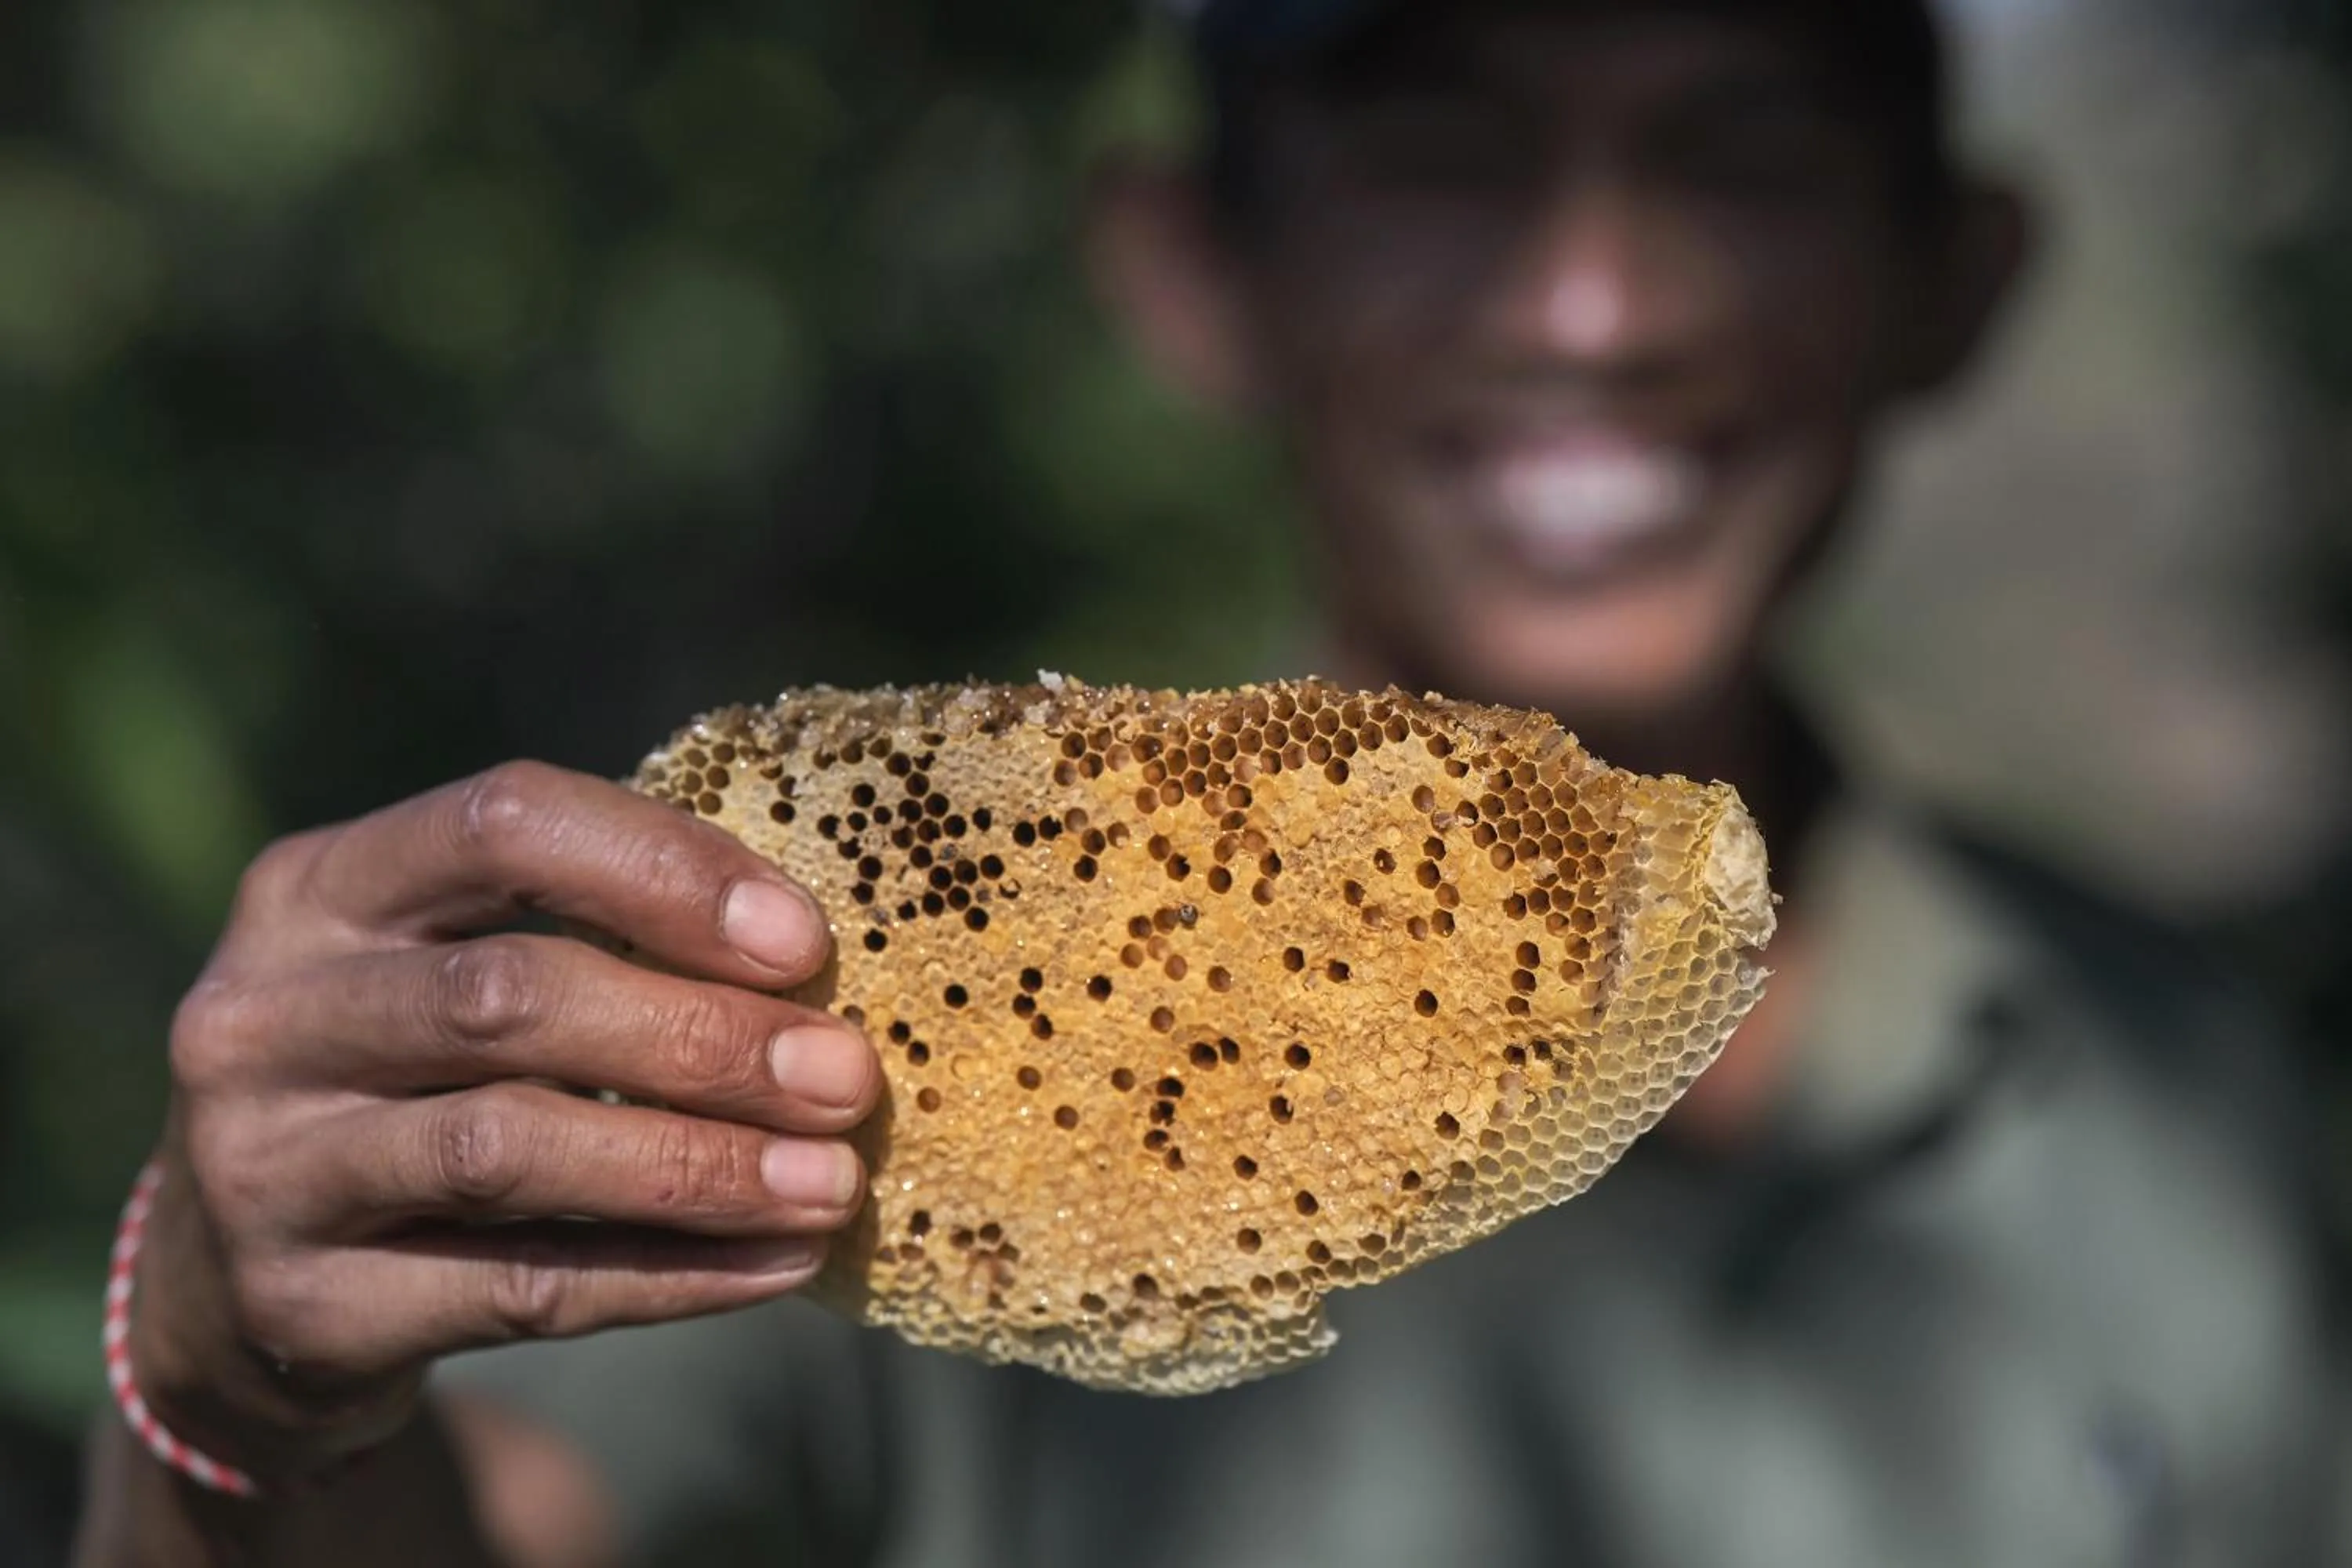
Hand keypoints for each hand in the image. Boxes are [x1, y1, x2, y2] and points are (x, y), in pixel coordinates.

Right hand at [138, 761, 877, 1479]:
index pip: (503, 823)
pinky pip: (518, 1288)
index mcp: (316, 886)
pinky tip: (777, 1265)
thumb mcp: (455, 973)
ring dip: (697, 1165)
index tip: (804, 942)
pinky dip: (669, 1276)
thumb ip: (596, 941)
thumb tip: (818, 975)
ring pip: (509, 1147)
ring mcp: (262, 1167)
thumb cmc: (416, 1084)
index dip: (665, 870)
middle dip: (704, 1036)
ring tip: (831, 1181)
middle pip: (509, 996)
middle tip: (846, 1077)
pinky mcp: (299, 1309)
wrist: (236, 1291)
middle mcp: (261, 1014)